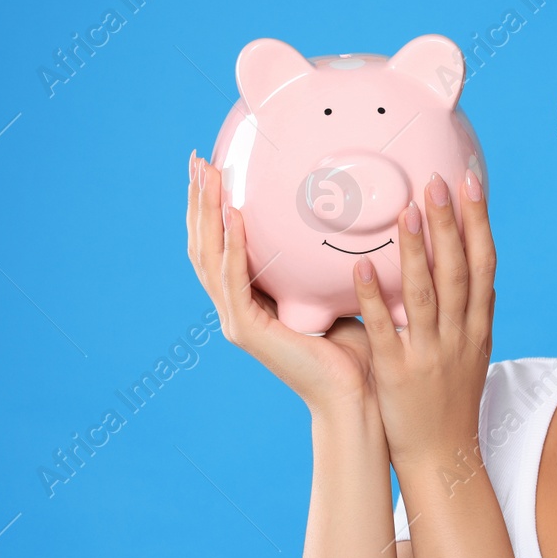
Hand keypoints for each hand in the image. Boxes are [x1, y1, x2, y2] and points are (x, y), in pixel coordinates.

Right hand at [185, 150, 378, 416]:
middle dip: (199, 202)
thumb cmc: (357, 350)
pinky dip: (233, 246)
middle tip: (198, 161)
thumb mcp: (336, 293)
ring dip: (207, 214)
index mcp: (253, 301)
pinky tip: (236, 216)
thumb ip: (325, 263)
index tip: (213, 168)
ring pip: (209, 258)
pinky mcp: (247, 332)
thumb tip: (345, 218)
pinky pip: (235, 280)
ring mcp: (237, 321)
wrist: (358, 395)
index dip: (213, 209)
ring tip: (209, 177)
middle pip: (204, 246)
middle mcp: (237, 310)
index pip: (221, 246)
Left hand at [355, 169, 494, 467]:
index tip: (471, 181)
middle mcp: (459, 336)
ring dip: (417, 251)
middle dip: (451, 223)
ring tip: (406, 211)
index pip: (485, 265)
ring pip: (427, 295)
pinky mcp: (398, 374)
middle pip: (460, 271)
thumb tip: (454, 261)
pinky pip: (386, 331)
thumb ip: (463, 310)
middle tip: (438, 180)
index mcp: (478, 327)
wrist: (443, 456)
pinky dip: (375, 299)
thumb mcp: (469, 351)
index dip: (479, 221)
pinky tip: (361, 269)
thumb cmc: (450, 402)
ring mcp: (430, 354)